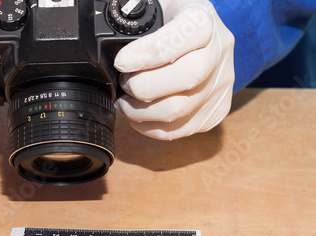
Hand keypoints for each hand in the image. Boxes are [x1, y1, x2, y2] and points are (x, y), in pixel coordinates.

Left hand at [114, 0, 234, 139]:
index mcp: (203, 20)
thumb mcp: (154, 7)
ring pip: (179, 110)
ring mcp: (221, 84)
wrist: (200, 39)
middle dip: (142, 86)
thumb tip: (109, 46)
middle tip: (123, 83)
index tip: (122, 62)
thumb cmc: (168, 21)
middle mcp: (219, 52)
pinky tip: (139, 116)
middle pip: (186, 78)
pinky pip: (181, 129)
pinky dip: (151, 127)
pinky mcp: (216, 110)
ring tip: (125, 101)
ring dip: (141, 112)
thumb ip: (134, 20)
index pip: (180, 38)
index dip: (147, 54)